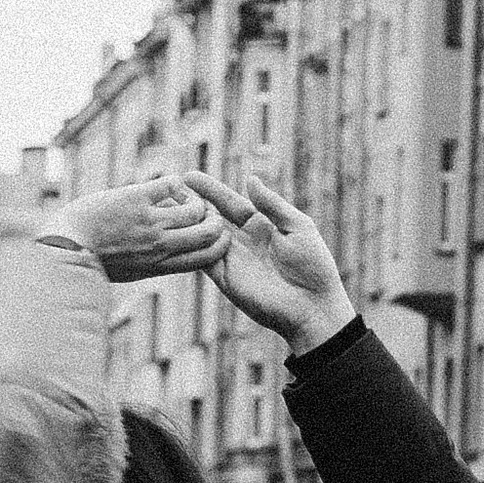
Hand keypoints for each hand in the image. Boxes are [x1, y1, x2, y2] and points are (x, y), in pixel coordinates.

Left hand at [55, 179, 229, 285]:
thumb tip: (171, 252)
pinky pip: (172, 186)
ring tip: (185, 195)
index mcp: (160, 265)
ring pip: (195, 209)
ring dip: (196, 199)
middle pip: (209, 234)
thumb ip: (154, 261)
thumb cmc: (92, 257)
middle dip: (216, 220)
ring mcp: (149, 222)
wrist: (63, 246)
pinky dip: (178, 182)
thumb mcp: (129, 270)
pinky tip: (169, 184)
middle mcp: (160, 246)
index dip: (218, 243)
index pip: (207, 257)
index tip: (213, 233)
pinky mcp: (136, 199)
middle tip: (206, 210)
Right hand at [182, 168, 356, 352]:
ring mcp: (233, 261)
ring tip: (169, 205)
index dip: (211, 190)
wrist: (313, 306)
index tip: (189, 176)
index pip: (230, 204)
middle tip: (170, 187)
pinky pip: (204, 259)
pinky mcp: (226, 280)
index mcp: (261, 226)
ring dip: (187, 222)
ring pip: (203, 237)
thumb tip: (251, 179)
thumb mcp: (298, 226)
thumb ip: (272, 204)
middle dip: (192, 203)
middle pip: (212, 217)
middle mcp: (243, 242)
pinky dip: (193, 245)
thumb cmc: (314, 266)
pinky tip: (180, 231)